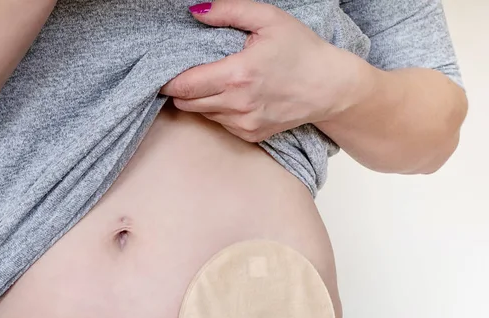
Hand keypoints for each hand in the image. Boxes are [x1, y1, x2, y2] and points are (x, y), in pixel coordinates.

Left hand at [159, 0, 358, 142]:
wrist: (328, 87)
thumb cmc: (300, 50)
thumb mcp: (267, 18)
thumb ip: (228, 10)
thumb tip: (195, 12)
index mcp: (238, 75)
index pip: (185, 85)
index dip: (167, 80)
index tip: (160, 73)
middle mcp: (238, 105)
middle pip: (187, 104)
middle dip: (179, 90)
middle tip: (182, 74)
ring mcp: (244, 124)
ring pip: (202, 114)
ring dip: (198, 100)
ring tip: (209, 81)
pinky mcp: (251, 135)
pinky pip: (221, 124)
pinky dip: (217, 110)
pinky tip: (231, 96)